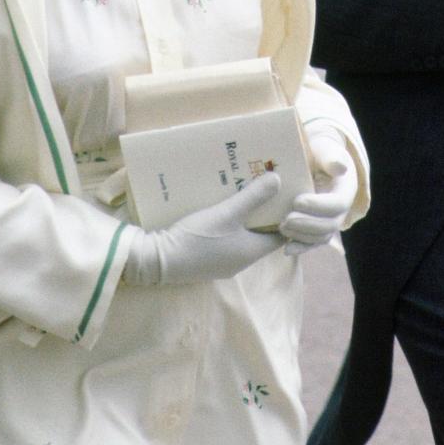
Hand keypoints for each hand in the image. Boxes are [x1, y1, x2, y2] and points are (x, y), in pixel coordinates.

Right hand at [122, 172, 283, 285]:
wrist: (158, 261)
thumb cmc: (197, 238)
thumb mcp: (227, 213)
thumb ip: (253, 197)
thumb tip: (279, 180)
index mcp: (251, 252)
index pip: (280, 236)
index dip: (285, 216)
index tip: (285, 196)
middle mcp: (241, 261)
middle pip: (261, 235)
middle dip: (263, 213)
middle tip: (264, 189)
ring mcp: (223, 263)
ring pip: (242, 238)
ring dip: (245, 219)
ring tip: (243, 194)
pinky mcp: (207, 261)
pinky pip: (226, 241)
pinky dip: (229, 226)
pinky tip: (220, 210)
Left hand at [280, 127, 358, 255]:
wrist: (315, 160)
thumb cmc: (318, 151)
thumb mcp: (324, 148)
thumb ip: (330, 156)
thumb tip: (340, 167)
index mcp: (346, 188)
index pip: (338, 203)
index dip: (318, 205)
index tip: (296, 201)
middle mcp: (342, 208)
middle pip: (331, 224)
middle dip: (308, 224)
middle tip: (285, 220)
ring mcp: (331, 220)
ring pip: (322, 237)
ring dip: (302, 236)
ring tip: (281, 227)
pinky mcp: (318, 229)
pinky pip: (313, 243)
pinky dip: (301, 247)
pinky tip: (286, 249)